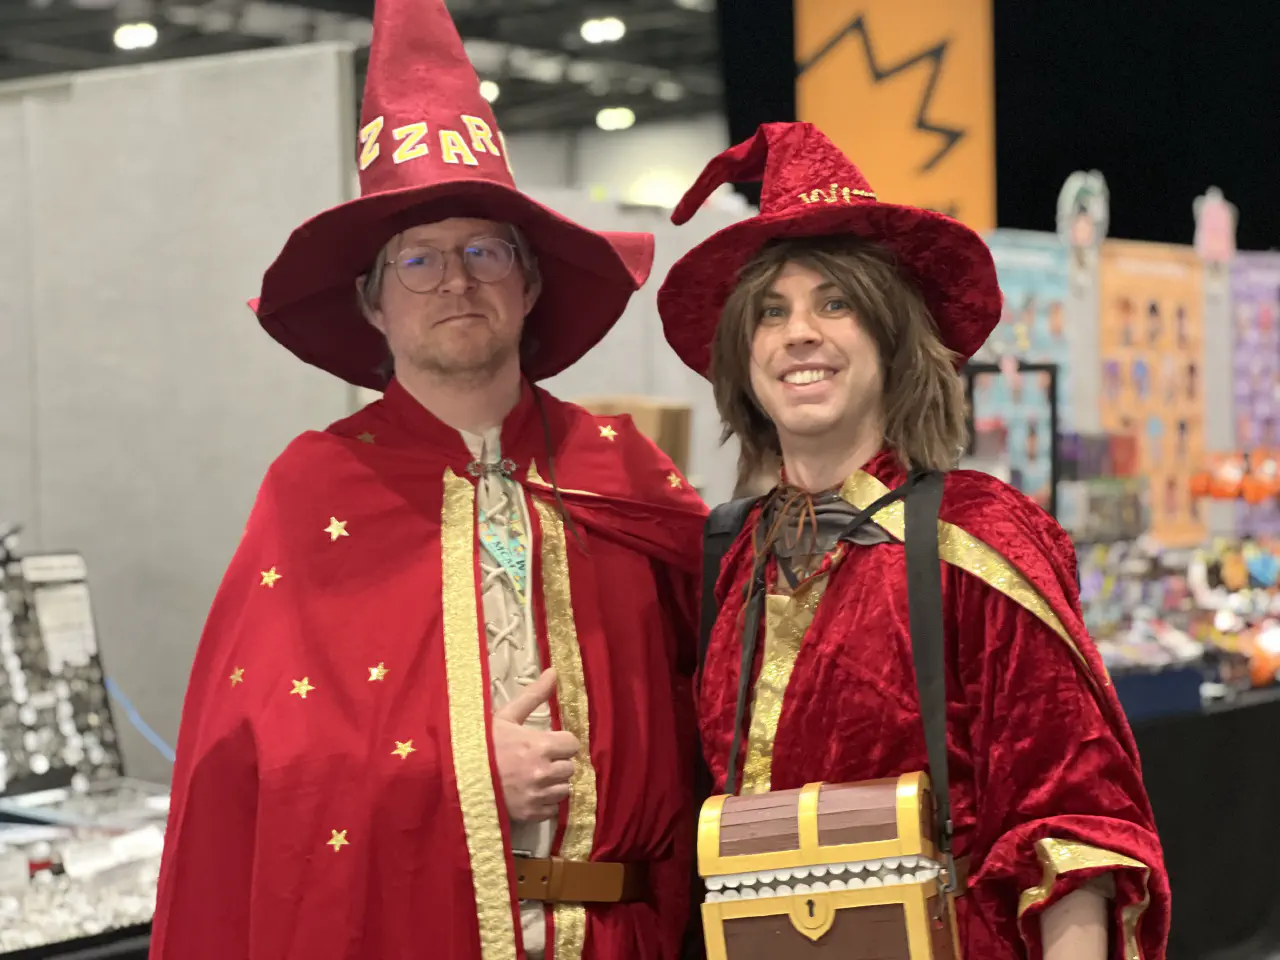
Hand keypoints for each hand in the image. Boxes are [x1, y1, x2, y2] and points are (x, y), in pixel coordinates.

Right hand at [493, 668, 580, 821]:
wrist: (455, 777)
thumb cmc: (481, 744)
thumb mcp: (506, 716)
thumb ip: (534, 695)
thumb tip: (554, 672)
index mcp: (540, 745)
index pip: (572, 744)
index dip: (561, 742)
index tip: (548, 743)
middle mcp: (543, 772)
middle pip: (570, 767)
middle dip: (557, 763)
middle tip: (538, 760)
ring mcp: (537, 796)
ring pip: (563, 790)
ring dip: (552, 784)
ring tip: (533, 778)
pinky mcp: (530, 815)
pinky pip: (552, 810)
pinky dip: (544, 803)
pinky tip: (528, 793)